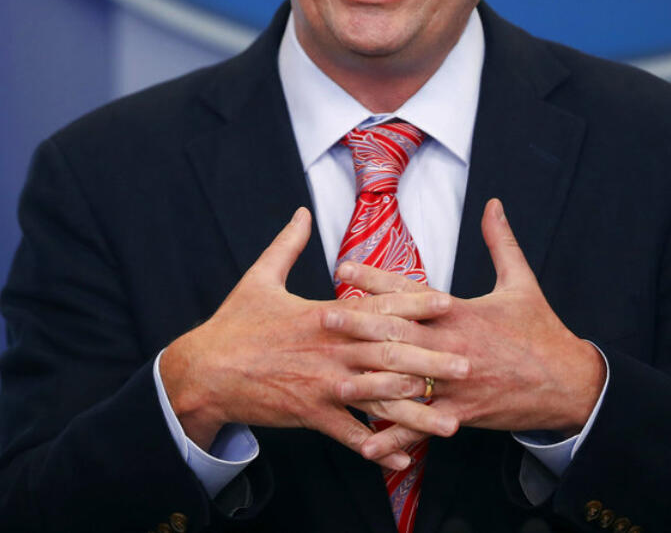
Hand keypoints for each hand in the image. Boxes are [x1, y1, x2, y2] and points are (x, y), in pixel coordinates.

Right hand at [159, 207, 469, 469]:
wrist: (203, 372)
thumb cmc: (232, 324)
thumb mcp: (259, 277)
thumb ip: (288, 244)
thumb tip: (303, 212)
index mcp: (323, 315)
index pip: (377, 306)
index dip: (414, 304)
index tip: (447, 302)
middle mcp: (330, 350)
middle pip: (389, 353)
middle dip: (430, 360)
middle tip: (467, 364)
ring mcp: (322, 385)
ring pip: (378, 398)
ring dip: (416, 411)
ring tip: (451, 421)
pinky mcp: (310, 414)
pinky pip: (350, 434)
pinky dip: (377, 447)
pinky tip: (404, 459)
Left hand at [324, 198, 605, 460]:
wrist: (569, 382)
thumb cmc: (543, 331)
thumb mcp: (522, 282)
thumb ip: (501, 242)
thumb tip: (494, 204)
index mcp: (461, 312)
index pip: (412, 292)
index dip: (376, 279)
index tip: (343, 268)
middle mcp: (454, 345)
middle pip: (400, 335)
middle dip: (360, 327)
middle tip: (325, 319)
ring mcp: (456, 382)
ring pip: (406, 381)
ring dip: (370, 383)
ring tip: (336, 380)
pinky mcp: (462, 413)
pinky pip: (422, 426)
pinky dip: (395, 436)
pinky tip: (368, 444)